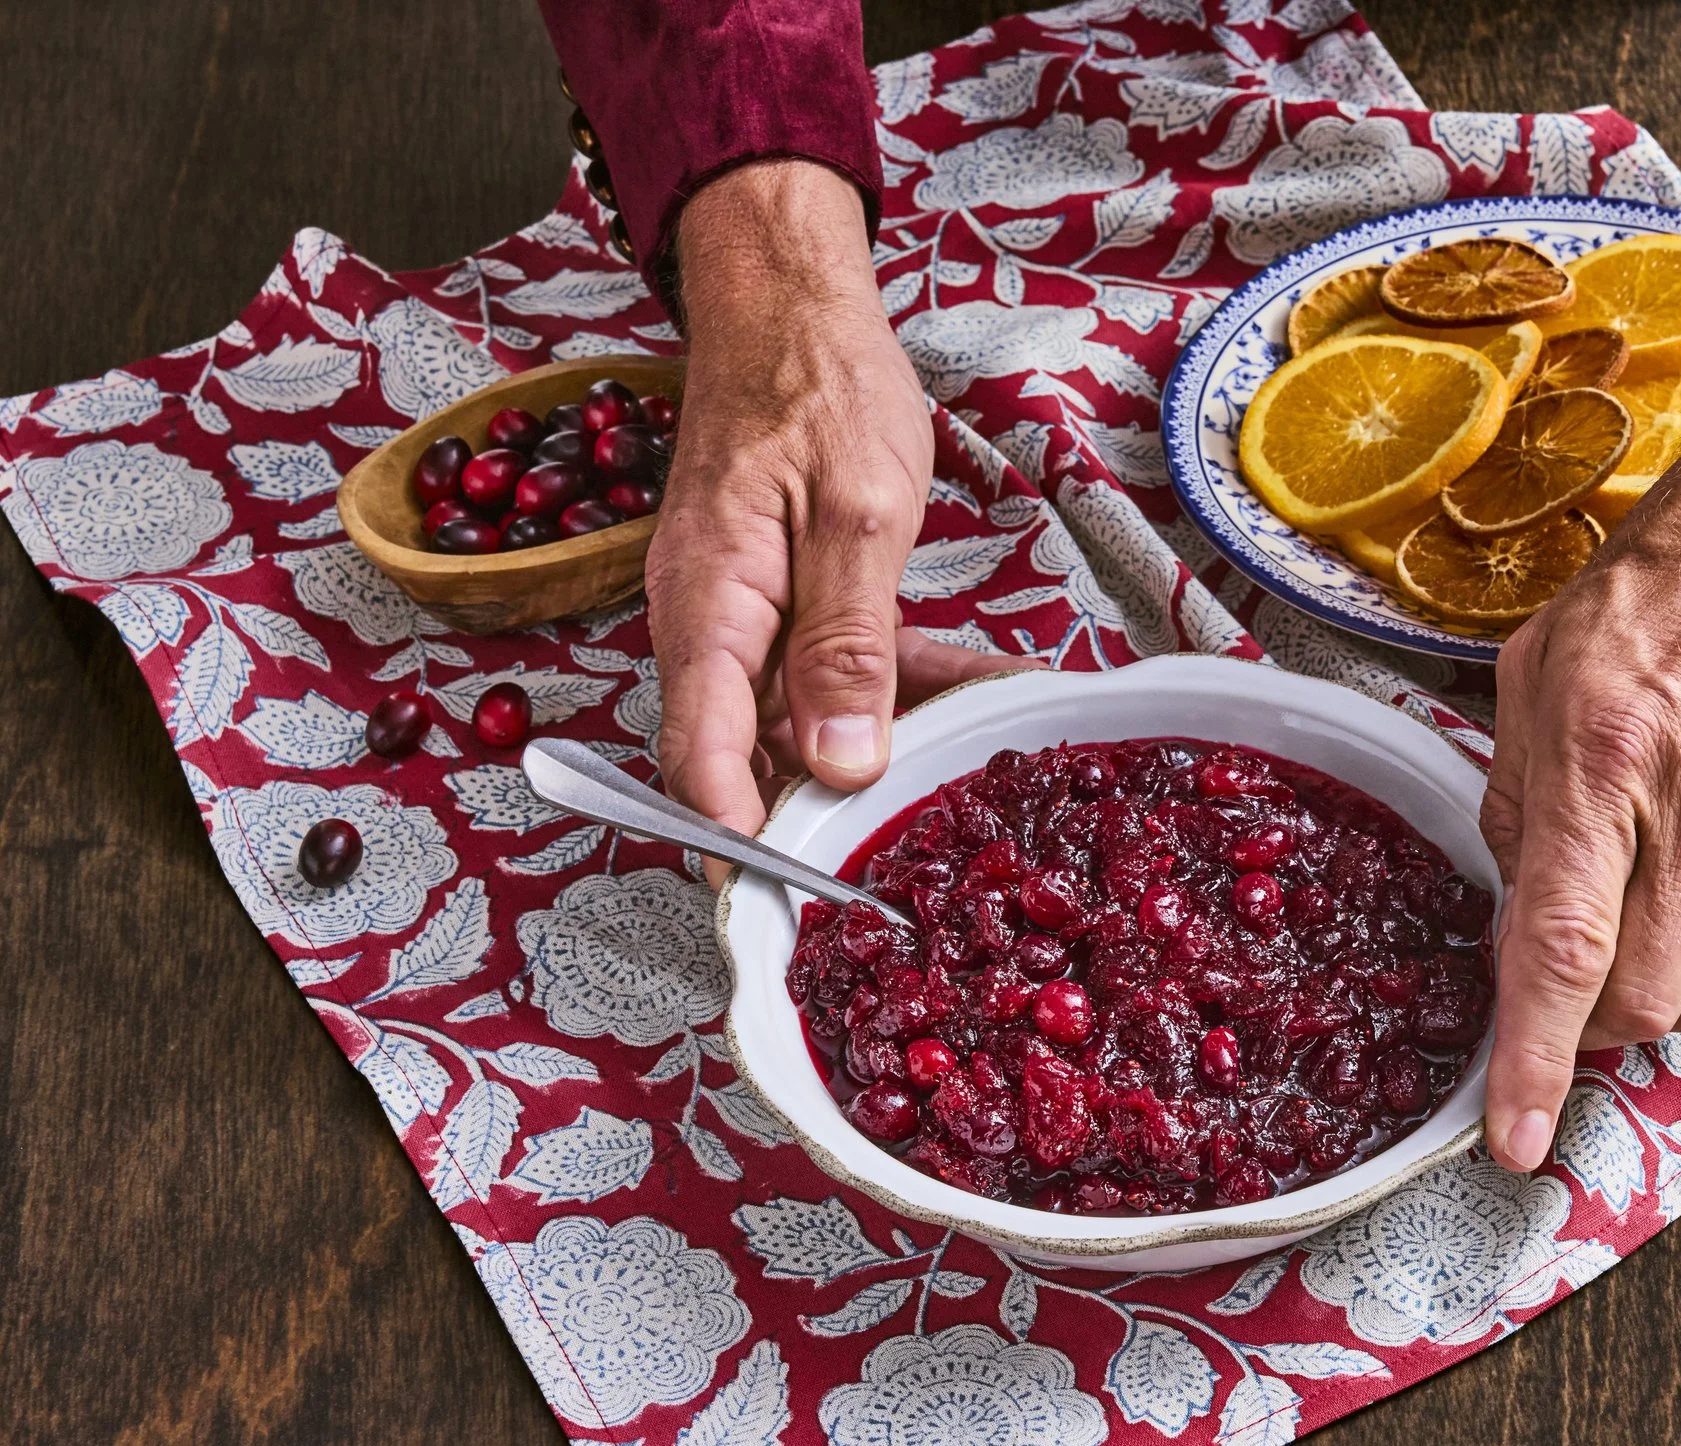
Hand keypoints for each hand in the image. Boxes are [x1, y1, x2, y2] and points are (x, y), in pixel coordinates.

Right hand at [648, 159, 1030, 861]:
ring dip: (883, 755)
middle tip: (915, 870)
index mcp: (706, 608)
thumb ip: (845, 644)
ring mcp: (747, 622)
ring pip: (803, 726)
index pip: (700, 762)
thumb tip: (839, 765)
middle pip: (749, 762)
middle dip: (828, 820)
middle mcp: (712, 629)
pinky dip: (902, 693)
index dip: (745, 843)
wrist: (788, 306)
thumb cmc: (816, 385)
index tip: (806, 903)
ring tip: (975, 784)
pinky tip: (980, 701)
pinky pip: (835, 679)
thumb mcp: (856, 511)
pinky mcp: (787, 611)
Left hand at [1478, 334, 1680, 1171]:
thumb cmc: (1670, 576)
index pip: (1560, 952)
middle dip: (1596, 1024)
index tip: (1515, 1141)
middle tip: (1580, 974)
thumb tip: (1517, 918)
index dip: (1533, 1064)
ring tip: (1654, 907)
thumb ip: (1520, 801)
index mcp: (1600, 757)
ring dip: (1666, 989)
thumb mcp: (1542, 667)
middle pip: (1640, 1004)